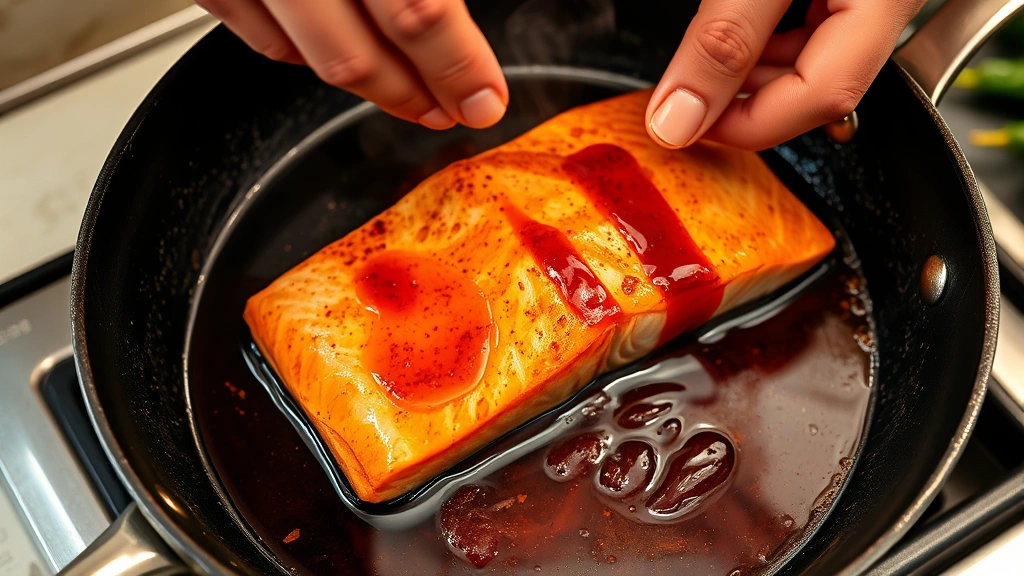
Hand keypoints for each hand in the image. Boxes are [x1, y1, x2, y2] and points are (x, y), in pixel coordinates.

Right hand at [196, 0, 508, 128]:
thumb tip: (452, 24)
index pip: (421, 13)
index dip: (460, 67)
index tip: (485, 99)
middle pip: (359, 56)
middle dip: (415, 96)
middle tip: (452, 109)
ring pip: (311, 58)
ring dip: (370, 88)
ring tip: (409, 93)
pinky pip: (261, 38)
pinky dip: (304, 58)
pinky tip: (338, 58)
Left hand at [645, 0, 925, 150]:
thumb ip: (722, 38)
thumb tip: (679, 118)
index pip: (822, 96)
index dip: (747, 125)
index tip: (686, 127)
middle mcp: (890, 1)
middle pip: (819, 82)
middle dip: (746, 97)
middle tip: (686, 99)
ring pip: (814, 56)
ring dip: (753, 68)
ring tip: (706, 62)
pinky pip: (813, 23)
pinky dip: (768, 35)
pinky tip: (738, 27)